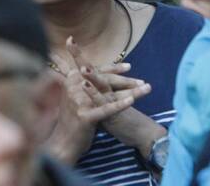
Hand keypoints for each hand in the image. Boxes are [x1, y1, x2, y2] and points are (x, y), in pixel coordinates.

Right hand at [44, 37, 151, 163]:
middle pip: (104, 80)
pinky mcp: (84, 115)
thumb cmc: (71, 118)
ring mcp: (78, 100)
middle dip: (125, 80)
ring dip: (130, 90)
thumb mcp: (73, 96)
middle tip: (141, 81)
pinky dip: (119, 104)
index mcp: (72, 79)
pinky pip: (105, 109)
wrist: (63, 141)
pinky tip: (132, 101)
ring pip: (108, 93)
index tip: (129, 67)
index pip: (96, 70)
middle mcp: (74, 86)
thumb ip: (81, 82)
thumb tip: (90, 69)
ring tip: (145, 88)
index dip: (113, 68)